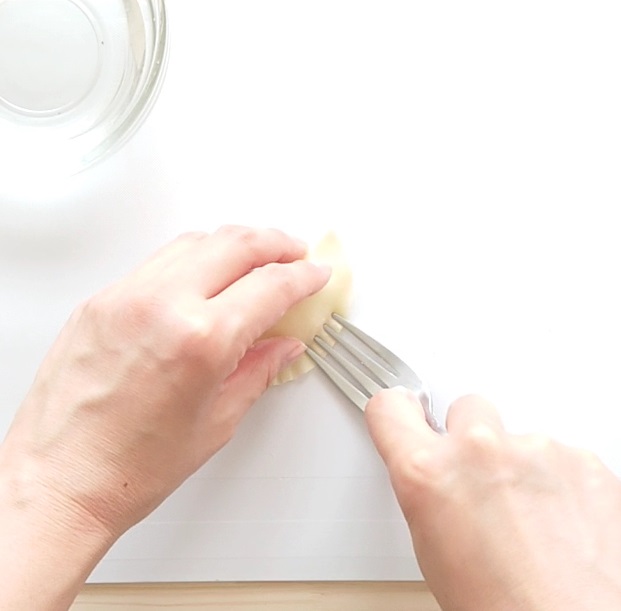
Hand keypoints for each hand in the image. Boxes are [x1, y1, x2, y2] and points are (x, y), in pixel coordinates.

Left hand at [0, 226, 328, 609]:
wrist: (59, 480)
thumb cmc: (129, 467)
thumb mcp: (216, 422)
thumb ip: (258, 371)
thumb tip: (283, 345)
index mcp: (201, 340)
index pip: (270, 285)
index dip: (303, 276)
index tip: (315, 274)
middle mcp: (162, 305)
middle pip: (236, 243)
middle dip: (276, 242)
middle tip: (294, 252)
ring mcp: (127, 296)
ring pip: (196, 241)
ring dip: (235, 241)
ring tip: (254, 256)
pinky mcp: (102, 299)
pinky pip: (159, 260)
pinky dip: (194, 256)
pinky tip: (205, 272)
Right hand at [366, 390, 620, 610]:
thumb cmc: (502, 607)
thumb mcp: (431, 546)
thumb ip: (426, 487)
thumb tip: (432, 468)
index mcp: (429, 474)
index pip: (389, 407)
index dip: (396, 410)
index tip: (404, 410)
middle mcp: (480, 450)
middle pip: (466, 407)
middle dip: (469, 436)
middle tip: (481, 481)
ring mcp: (536, 450)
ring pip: (517, 434)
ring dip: (518, 464)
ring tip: (528, 518)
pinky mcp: (583, 460)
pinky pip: (560, 455)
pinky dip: (559, 480)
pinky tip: (559, 520)